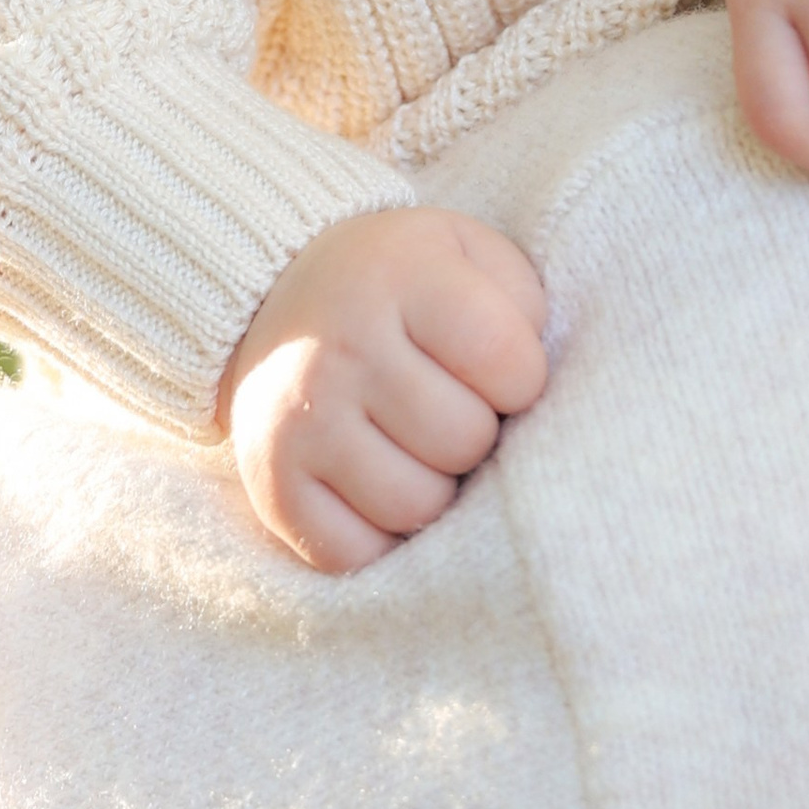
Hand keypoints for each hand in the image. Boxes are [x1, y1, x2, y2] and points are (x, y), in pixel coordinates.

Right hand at [217, 206, 548, 573]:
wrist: (275, 297)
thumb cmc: (405, 288)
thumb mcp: (469, 256)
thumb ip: (521, 303)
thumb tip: (538, 391)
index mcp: (403, 276)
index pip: (509, 363)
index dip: (522, 379)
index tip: (495, 369)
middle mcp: (343, 345)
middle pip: (465, 441)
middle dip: (478, 435)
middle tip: (450, 409)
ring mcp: (300, 418)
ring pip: (416, 506)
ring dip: (434, 487)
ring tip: (416, 447)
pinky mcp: (270, 484)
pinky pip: (353, 553)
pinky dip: (379, 536)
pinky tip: (374, 484)